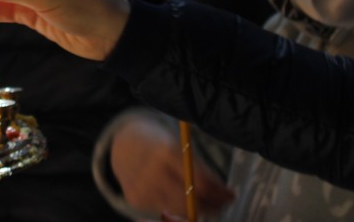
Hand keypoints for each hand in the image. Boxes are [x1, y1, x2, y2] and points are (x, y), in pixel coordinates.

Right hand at [111, 113, 233, 219]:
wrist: (123, 145)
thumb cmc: (160, 145)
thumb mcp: (180, 147)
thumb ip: (200, 169)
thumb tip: (226, 194)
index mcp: (165, 151)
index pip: (199, 182)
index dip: (218, 192)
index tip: (230, 195)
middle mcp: (151, 170)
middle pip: (189, 201)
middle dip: (210, 206)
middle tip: (222, 204)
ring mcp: (140, 187)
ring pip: (177, 209)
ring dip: (194, 210)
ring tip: (204, 203)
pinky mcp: (133, 199)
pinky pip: (163, 210)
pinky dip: (175, 208)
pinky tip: (178, 200)